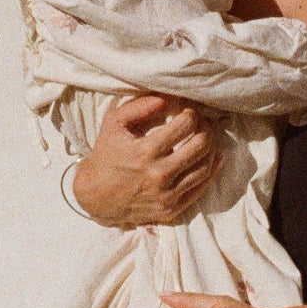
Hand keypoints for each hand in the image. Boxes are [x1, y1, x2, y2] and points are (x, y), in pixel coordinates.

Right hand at [73, 94, 217, 226]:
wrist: (95, 197)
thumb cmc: (106, 155)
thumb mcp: (114, 123)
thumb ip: (140, 106)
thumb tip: (168, 97)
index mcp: (145, 151)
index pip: (186, 124)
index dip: (191, 113)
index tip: (188, 111)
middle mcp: (159, 175)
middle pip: (202, 145)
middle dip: (205, 128)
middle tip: (200, 123)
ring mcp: (167, 195)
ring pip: (206, 166)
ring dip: (210, 148)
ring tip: (203, 138)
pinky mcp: (172, 210)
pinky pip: (201, 188)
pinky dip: (210, 170)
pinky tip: (211, 158)